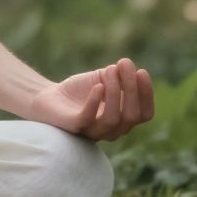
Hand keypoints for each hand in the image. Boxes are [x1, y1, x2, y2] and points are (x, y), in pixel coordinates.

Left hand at [25, 57, 153, 140]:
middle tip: (124, 64)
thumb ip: (118, 75)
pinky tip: (98, 85)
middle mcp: (112, 130)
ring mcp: (93, 131)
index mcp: (123, 120)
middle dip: (131, 88)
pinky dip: (94, 102)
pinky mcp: (74, 128)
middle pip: (132, 116)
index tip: (141, 71)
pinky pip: (88, 119)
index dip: (147, 94)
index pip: (145, 114)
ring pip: (113, 119)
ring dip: (114, 92)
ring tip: (109, 70)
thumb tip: (128, 65)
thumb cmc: (80, 90)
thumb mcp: (103, 79)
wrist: (49, 97)